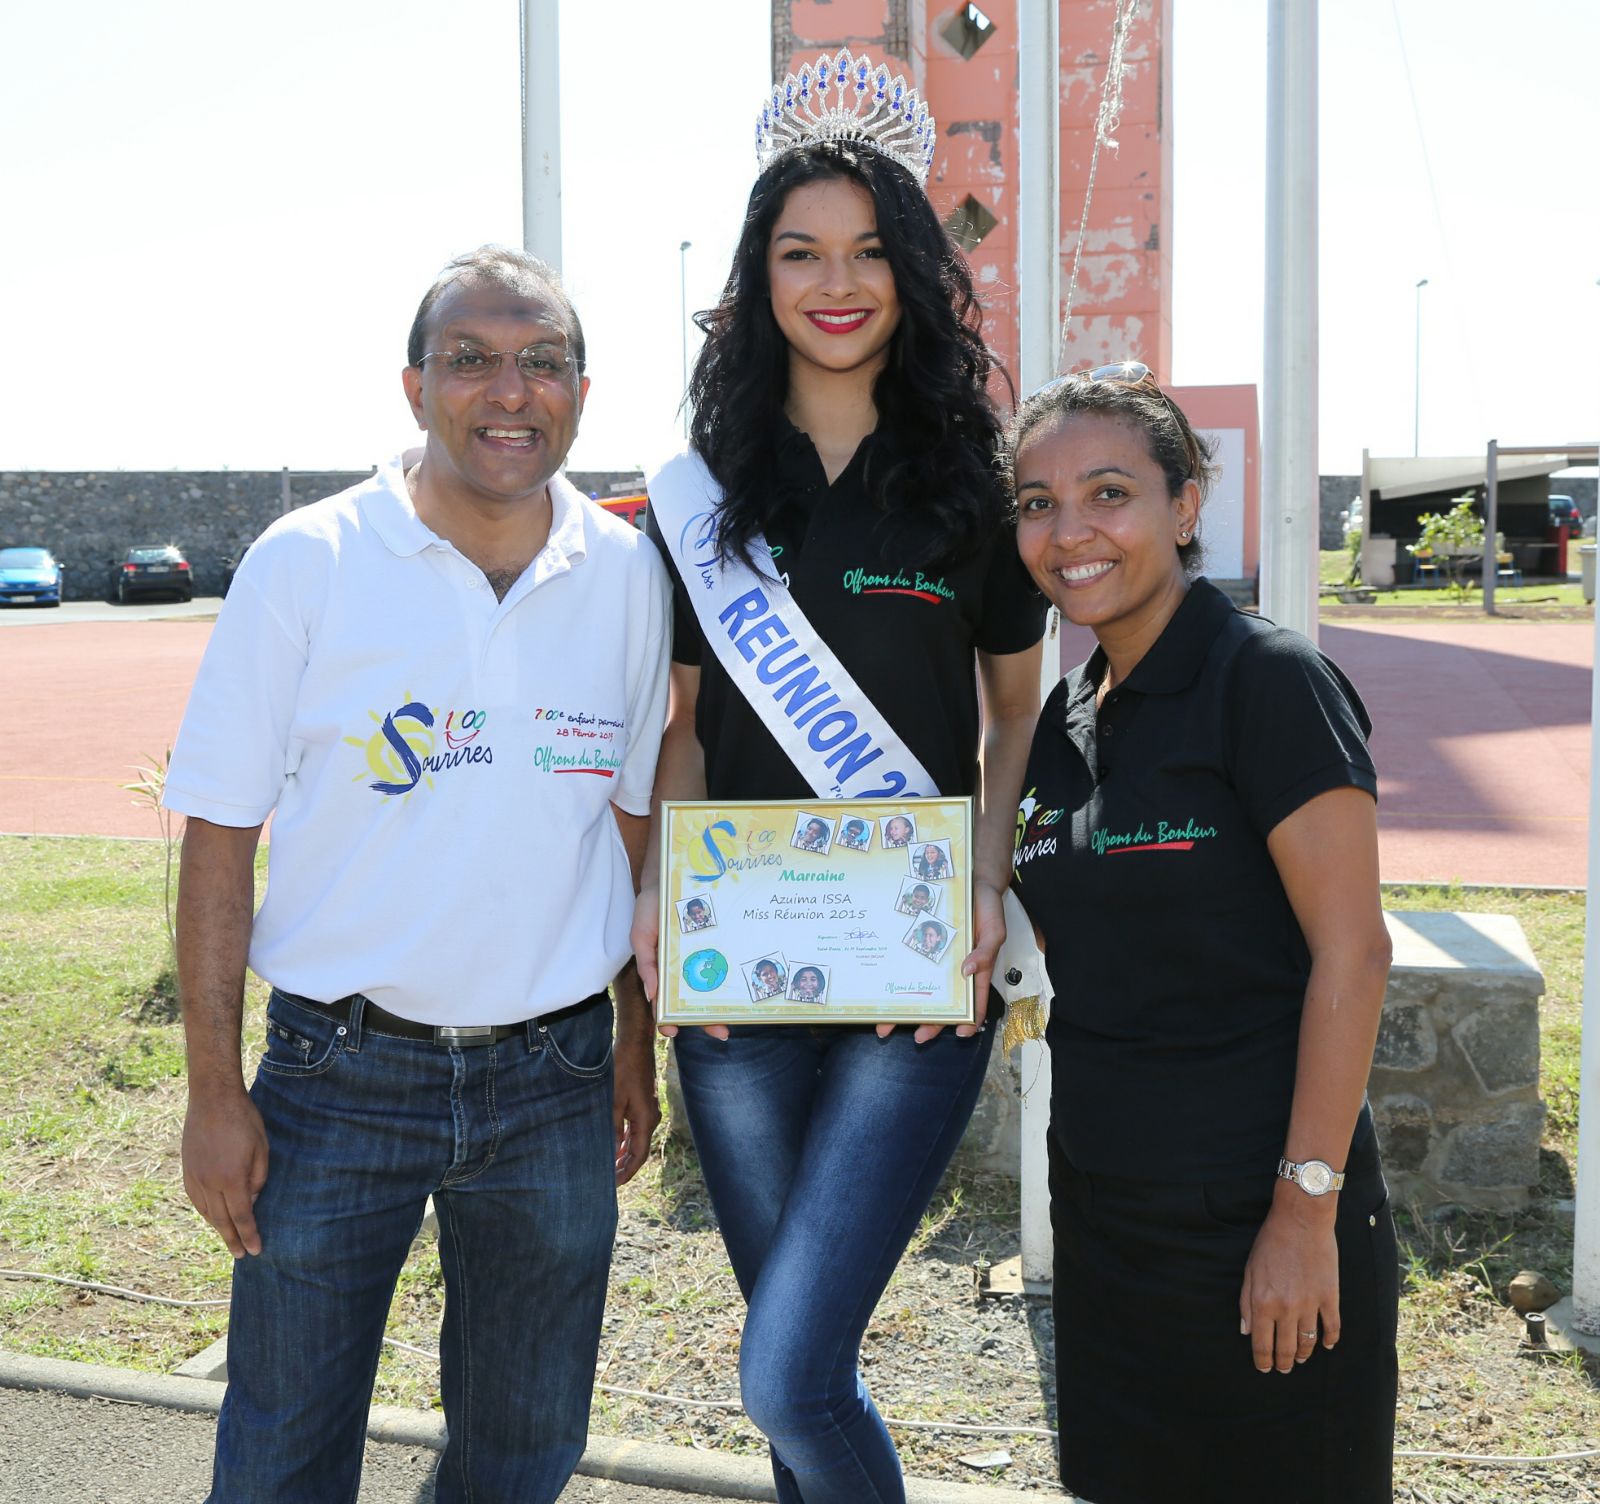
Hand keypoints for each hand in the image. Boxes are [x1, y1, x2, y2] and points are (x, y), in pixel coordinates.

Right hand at [182, 1088, 268, 1257]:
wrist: (212, 1097)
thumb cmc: (243, 1119)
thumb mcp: (262, 1148)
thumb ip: (258, 1178)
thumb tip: (252, 1201)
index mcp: (231, 1179)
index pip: (241, 1217)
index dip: (249, 1235)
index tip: (255, 1251)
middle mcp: (209, 1183)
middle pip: (221, 1220)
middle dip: (232, 1240)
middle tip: (242, 1255)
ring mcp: (194, 1177)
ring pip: (205, 1212)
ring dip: (218, 1228)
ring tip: (229, 1239)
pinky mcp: (186, 1169)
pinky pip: (195, 1199)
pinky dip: (205, 1212)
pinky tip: (212, 1217)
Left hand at [611, 1006, 661, 1186]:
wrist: (636, 1043)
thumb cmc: (624, 1069)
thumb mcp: (613, 1101)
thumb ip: (612, 1128)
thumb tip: (611, 1153)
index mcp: (646, 1120)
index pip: (639, 1155)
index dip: (627, 1172)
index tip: (614, 1184)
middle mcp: (651, 1117)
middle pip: (640, 1149)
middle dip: (625, 1165)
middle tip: (609, 1180)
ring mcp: (648, 1109)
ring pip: (637, 1138)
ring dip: (624, 1152)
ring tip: (610, 1166)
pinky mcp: (643, 1102)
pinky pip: (636, 1126)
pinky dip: (625, 1138)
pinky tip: (615, 1143)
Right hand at [632, 885, 729, 1041]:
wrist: (670, 875)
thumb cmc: (650, 908)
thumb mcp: (640, 935)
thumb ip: (645, 963)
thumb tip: (652, 996)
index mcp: (665, 970)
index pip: (667, 1002)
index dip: (670, 1019)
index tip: (673, 1031)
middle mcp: (687, 967)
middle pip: (697, 1000)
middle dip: (708, 1021)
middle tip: (722, 1033)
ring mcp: (705, 955)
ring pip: (716, 985)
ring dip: (725, 1003)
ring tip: (739, 1016)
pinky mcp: (721, 942)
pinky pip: (728, 960)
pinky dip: (735, 974)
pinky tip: (747, 985)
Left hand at [877, 878, 999, 1043]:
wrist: (970, 877)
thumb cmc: (987, 906)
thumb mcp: (995, 929)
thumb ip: (986, 951)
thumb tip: (968, 972)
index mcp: (976, 969)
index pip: (974, 1001)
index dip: (969, 1020)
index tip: (958, 1034)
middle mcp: (954, 968)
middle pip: (942, 1002)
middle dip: (930, 1022)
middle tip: (916, 1038)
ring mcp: (935, 957)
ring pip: (920, 988)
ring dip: (906, 1008)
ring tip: (887, 1025)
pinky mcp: (920, 943)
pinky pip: (908, 964)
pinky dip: (896, 979)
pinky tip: (881, 991)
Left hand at [1239, 1187, 1340, 1372]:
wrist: (1301, 1221)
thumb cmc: (1271, 1242)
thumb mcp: (1250, 1270)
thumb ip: (1246, 1303)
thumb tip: (1246, 1331)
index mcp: (1263, 1302)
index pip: (1262, 1343)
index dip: (1262, 1360)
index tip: (1264, 1368)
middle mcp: (1287, 1308)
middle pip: (1286, 1348)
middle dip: (1283, 1363)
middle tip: (1283, 1369)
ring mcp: (1311, 1304)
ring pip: (1308, 1342)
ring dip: (1304, 1354)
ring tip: (1300, 1359)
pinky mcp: (1330, 1297)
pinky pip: (1332, 1327)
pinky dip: (1330, 1340)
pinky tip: (1326, 1345)